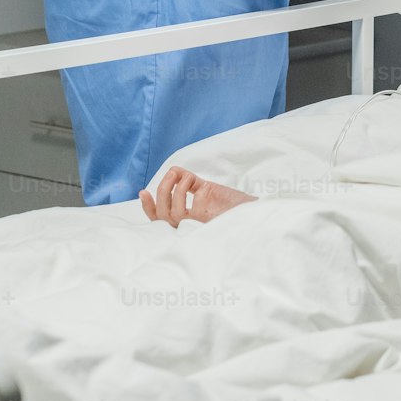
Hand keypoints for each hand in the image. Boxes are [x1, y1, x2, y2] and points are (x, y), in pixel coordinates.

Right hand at [139, 164, 255, 226]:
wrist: (257, 212)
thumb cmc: (235, 205)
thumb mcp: (208, 191)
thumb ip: (191, 184)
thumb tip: (175, 171)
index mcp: (188, 221)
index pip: (160, 220)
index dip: (148, 207)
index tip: (143, 191)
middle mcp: (190, 228)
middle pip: (162, 215)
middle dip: (162, 191)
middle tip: (172, 175)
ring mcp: (199, 228)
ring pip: (173, 213)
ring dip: (177, 190)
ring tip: (188, 179)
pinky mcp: (210, 225)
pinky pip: (193, 209)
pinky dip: (195, 193)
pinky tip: (204, 188)